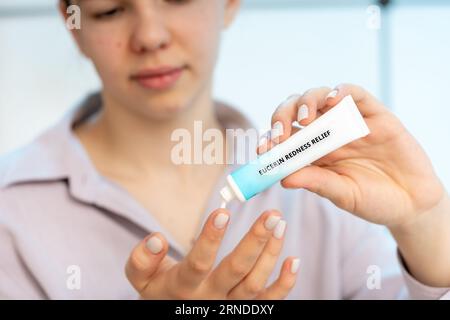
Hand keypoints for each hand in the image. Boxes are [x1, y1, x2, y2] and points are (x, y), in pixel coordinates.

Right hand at [125, 209, 298, 298]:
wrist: (172, 313)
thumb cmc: (159, 291)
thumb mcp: (141, 279)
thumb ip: (142, 259)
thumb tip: (156, 239)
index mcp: (183, 287)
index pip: (198, 263)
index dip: (210, 238)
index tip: (223, 211)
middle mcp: (210, 299)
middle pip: (235, 271)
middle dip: (255, 241)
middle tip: (272, 214)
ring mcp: (230, 307)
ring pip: (255, 283)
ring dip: (270, 254)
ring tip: (280, 224)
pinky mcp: (245, 311)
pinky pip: (269, 302)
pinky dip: (284, 284)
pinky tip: (293, 260)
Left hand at [260, 83, 446, 229]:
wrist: (413, 202)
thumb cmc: (374, 200)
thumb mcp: (343, 194)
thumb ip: (317, 182)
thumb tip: (284, 178)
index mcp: (313, 153)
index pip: (285, 138)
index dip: (271, 140)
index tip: (264, 150)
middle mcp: (326, 134)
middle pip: (296, 112)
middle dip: (282, 116)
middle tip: (280, 133)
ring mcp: (349, 122)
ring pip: (319, 97)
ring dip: (307, 102)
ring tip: (305, 117)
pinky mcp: (374, 114)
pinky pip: (354, 94)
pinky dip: (341, 91)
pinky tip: (333, 99)